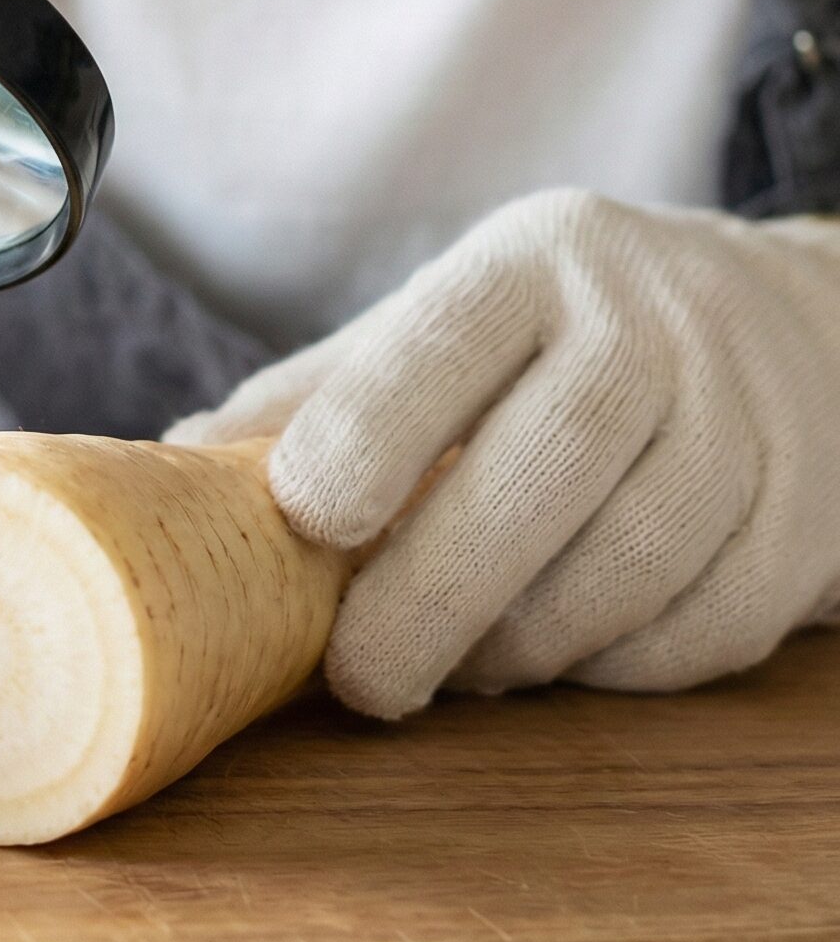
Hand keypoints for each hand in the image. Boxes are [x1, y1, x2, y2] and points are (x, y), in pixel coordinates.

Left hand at [165, 190, 839, 717]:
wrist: (794, 324)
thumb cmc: (560, 338)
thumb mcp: (442, 328)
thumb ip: (317, 396)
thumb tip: (165, 471)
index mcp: (530, 262)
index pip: (441, 342)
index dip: (366, 433)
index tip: (303, 522)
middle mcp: (650, 322)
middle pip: (547, 466)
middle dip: (439, 591)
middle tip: (365, 679)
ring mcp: (750, 413)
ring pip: (638, 558)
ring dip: (530, 642)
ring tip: (459, 670)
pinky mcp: (811, 510)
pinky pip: (711, 624)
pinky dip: (623, 667)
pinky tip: (562, 662)